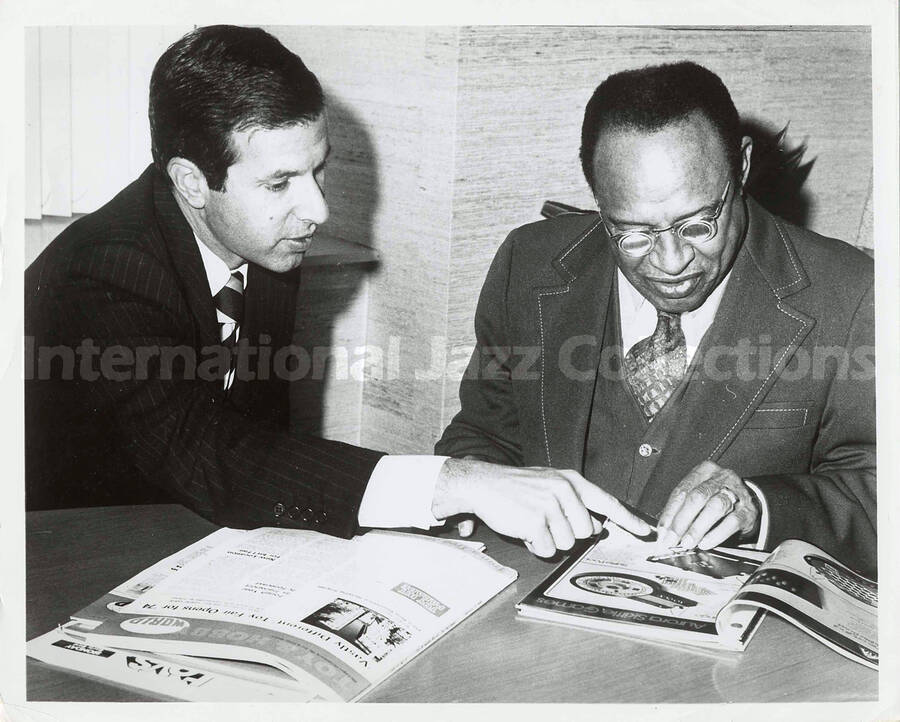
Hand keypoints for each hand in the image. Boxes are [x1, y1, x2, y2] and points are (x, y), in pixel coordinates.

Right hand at [432, 458, 651, 556]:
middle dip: (566, 533)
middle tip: (545, 521)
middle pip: (585, 531)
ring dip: (548, 540)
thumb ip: (575, 503)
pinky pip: (546, 549)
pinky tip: (523, 529)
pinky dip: (534, 546)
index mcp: (571, 481)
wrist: (484, 484)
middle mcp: (564, 491)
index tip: (646, 532)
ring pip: (566, 543)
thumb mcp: (549, 486)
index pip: (607, 502)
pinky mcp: (535, 522)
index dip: (629, 520)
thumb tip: (596, 527)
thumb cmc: (516, 488)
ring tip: (531, 522)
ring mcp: (550, 506)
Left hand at [656, 461, 759, 549]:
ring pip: (715, 507)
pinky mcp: (748, 510)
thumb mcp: (698, 497)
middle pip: (697, 497)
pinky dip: (716, 534)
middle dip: (681, 521)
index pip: (681, 491)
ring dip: (697, 528)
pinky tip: (705, 543)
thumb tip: (664, 532)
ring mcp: (737, 492)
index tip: (661, 532)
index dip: (669, 513)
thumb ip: (681, 510)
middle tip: (671, 540)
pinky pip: (732, 522)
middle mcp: (721, 477)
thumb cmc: (715, 499)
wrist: (748, 501)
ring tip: (687, 543)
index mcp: (703, 471)